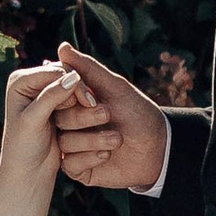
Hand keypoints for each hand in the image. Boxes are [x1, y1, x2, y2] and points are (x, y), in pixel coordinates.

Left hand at [0, 60, 82, 192]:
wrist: (28, 171)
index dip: (73, 83)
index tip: (88, 101)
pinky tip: (95, 118)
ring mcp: (47, 95)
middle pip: (65, 77)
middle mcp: (33, 84)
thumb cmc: (23, 148)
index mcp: (21, 82)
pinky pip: (77, 101)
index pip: (53, 72)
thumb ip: (50, 97)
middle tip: (94, 106)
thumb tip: (73, 76)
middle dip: (81, 91)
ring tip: (98, 113)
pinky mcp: (58, 107)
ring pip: (73, 89)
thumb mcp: (33, 121)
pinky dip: (86, 108)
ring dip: (86, 100)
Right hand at [50, 45, 170, 192]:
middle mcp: (71, 124)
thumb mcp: (115, 87)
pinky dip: (89, 158)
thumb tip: (62, 46)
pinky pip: (71, 164)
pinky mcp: (80, 169)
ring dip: (92, 140)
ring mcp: (74, 147)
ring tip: (117, 139)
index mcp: (76, 103)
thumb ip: (88, 68)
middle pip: (58, 119)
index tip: (92, 97)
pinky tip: (107, 154)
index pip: (56, 96)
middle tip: (109, 115)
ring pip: (64, 143)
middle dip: (84, 118)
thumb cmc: (138, 113)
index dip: (71, 96)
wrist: (159, 147)